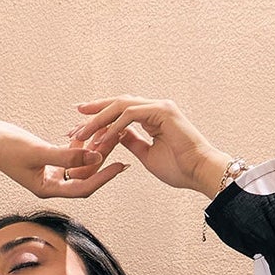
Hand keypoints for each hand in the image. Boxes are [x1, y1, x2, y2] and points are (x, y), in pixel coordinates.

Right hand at [0, 120, 127, 200]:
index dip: (104, 177)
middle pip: (84, 175)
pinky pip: (69, 155)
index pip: (84, 187)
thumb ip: (67, 156)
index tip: (122, 165)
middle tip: (121, 143)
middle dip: (102, 160)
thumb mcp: (39, 152)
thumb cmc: (6, 148)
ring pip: (78, 164)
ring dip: (93, 150)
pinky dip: (79, 145)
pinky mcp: (46, 160)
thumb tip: (95, 156)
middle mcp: (51, 184)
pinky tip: (90, 132)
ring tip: (110, 134)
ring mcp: (49, 173)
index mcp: (49, 189)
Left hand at [67, 99, 231, 197]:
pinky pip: (131, 115)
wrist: (199, 172)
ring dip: (99, 119)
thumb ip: (132, 141)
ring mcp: (160, 107)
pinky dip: (114, 126)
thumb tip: (116, 135)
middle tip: (76, 114)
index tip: (82, 124)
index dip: (101, 116)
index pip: (122, 111)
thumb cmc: (179, 168)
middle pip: (119, 102)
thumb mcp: (146, 154)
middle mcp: (156, 108)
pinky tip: (101, 139)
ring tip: (82, 132)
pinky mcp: (163, 112)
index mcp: (153, 116)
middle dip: (95, 109)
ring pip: (122, 106)